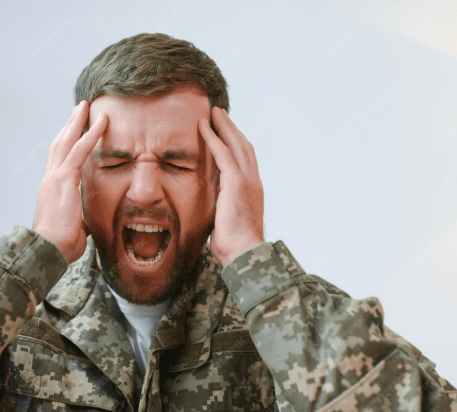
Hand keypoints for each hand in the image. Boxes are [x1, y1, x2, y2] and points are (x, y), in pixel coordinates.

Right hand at [33, 100, 107, 263]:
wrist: (49, 249)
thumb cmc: (61, 245)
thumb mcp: (75, 228)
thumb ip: (80, 220)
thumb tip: (86, 225)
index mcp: (52, 189)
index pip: (59, 159)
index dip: (67, 142)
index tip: (74, 130)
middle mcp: (50, 179)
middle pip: (60, 143)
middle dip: (70, 125)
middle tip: (79, 109)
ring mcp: (55, 177)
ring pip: (66, 141)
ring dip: (77, 121)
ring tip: (86, 106)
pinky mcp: (64, 179)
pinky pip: (79, 150)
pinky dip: (90, 134)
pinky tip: (101, 122)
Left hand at [198, 106, 264, 265]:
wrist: (244, 253)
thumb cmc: (234, 246)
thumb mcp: (227, 223)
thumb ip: (223, 210)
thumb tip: (214, 210)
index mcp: (253, 191)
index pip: (245, 161)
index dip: (236, 145)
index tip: (227, 133)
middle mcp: (253, 181)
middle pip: (243, 146)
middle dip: (231, 129)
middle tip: (220, 114)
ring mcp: (247, 180)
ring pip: (235, 144)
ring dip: (223, 126)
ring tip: (213, 113)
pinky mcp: (236, 181)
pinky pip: (222, 152)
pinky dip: (213, 137)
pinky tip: (203, 126)